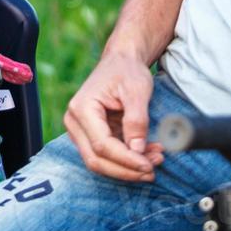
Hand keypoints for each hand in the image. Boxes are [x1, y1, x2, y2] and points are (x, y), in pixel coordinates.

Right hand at [63, 47, 164, 180]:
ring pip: (100, 162)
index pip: (102, 145)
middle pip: (96, 159)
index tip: (149, 165)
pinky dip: (127, 160)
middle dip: (126, 170)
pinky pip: (106, 155)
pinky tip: (148, 154)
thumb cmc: (127, 70)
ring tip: (156, 160)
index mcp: (82, 108)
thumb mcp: (137, 91)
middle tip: (153, 171)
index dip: (126, 160)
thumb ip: (136, 121)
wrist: (121, 60)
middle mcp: (74, 122)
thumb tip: (138, 151)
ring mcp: (80, 130)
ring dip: (128, 168)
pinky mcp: (90, 135)